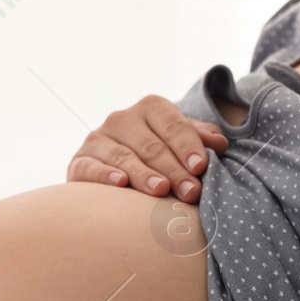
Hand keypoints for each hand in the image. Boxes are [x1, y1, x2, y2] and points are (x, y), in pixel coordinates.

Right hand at [67, 96, 226, 202]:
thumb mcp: (180, 142)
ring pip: (124, 157)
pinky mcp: (80, 160)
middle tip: (191, 192)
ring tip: (161, 190)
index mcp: (151, 108)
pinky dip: (104, 174)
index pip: (173, 126)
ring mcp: (98, 139)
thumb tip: (219, 143)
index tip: (201, 167)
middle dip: (174, 170)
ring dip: (143, 174)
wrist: (113, 167)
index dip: (188, 146)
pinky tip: (120, 183)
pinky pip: (90, 167)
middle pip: (152, 146)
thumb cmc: (158, 155)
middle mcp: (122, 119)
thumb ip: (198, 140)